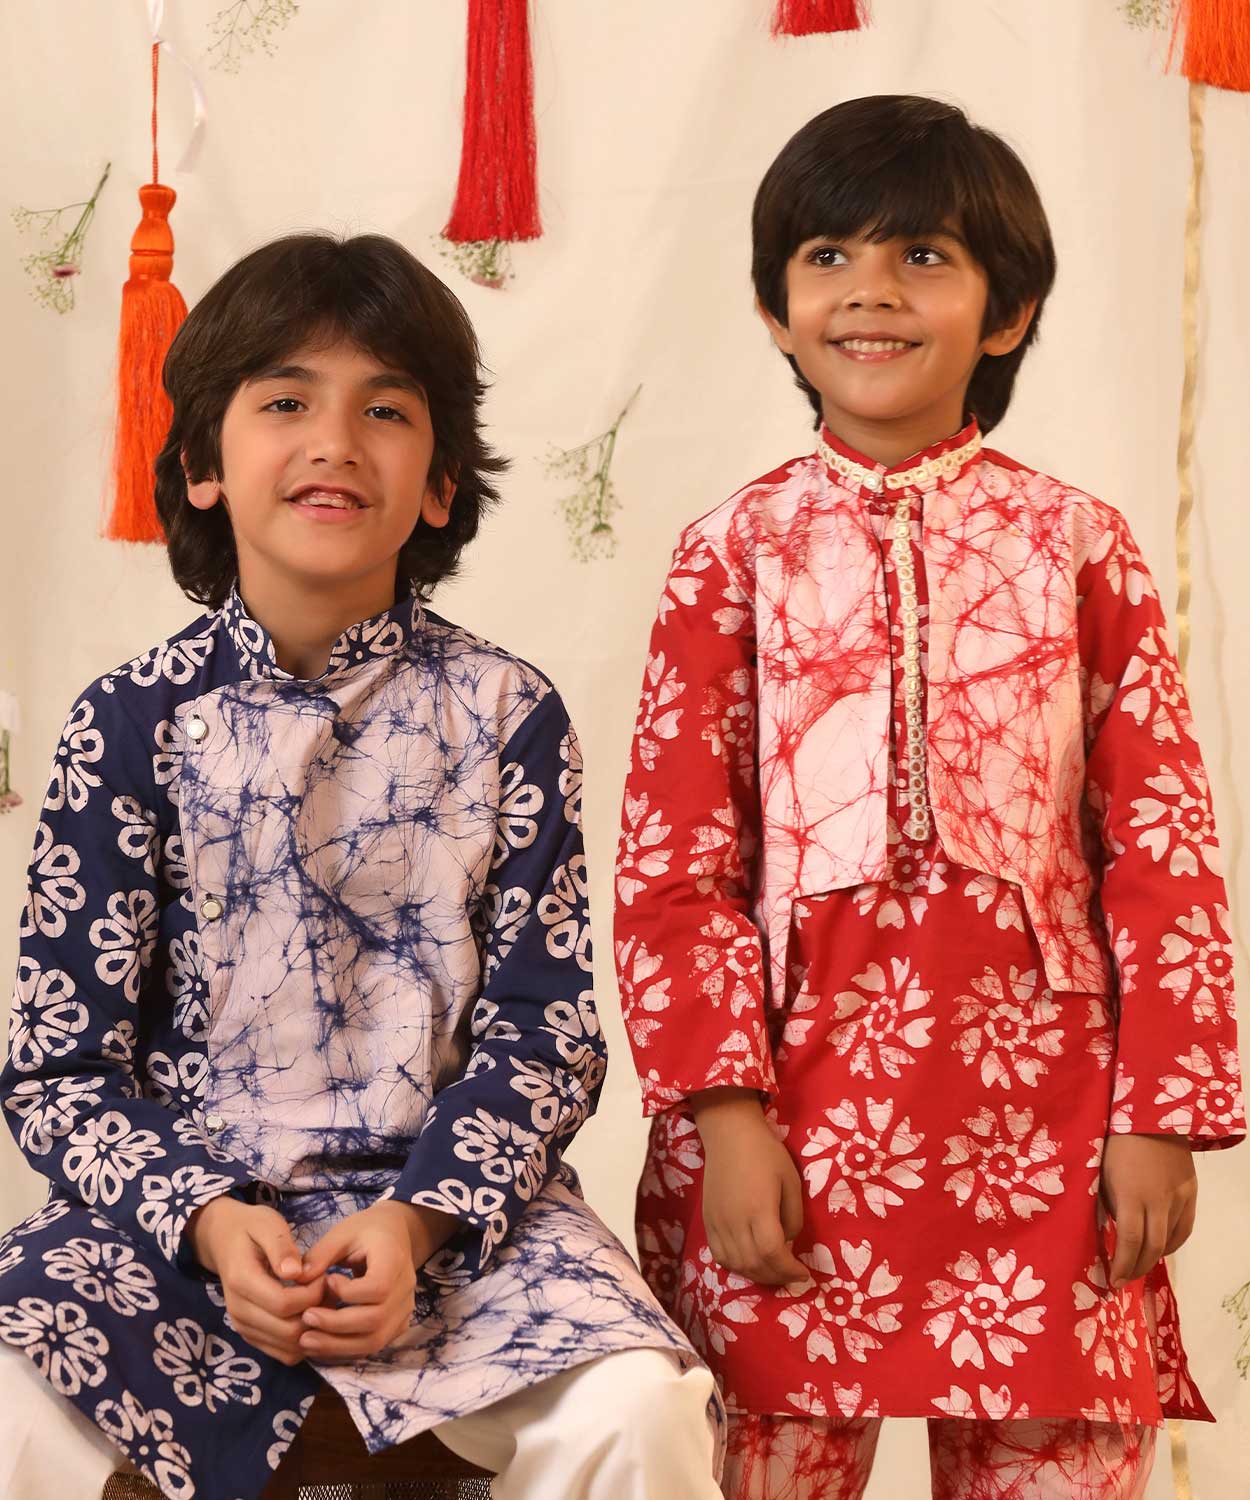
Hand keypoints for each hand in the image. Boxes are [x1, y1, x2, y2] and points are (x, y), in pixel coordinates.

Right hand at [185, 1196, 324, 1366]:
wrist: (225, 1241)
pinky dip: (303, 1340)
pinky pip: (284, 1354)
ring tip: (322, 1300)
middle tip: (329, 1289)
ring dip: (313, 1329)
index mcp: (242, 1282)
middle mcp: (239, 1311)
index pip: (284, 1304)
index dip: (312, 1294)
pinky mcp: (252, 1336)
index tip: (324, 1275)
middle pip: (288, 1331)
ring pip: (288, 1348)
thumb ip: (281, 1247)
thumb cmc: (251, 1228)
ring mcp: (244, 1327)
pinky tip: (311, 1314)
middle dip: (317, 1313)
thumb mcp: (268, 1224)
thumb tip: (295, 1272)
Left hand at [296, 1201, 457, 1361]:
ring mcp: (405, 1309)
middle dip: (336, 1326)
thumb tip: (297, 1279)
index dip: (349, 1293)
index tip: (326, 1282)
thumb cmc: (365, 1231)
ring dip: (338, 1345)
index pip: (378, 1288)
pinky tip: (323, 1344)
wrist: (394, 1234)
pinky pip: (374, 1345)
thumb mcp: (342, 1232)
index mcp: (394, 1259)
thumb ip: (320, 1254)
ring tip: (307, 1341)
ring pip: (375, 1340)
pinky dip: (347, 1349)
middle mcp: (406, 1287)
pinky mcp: (398, 1323)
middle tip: (305, 1319)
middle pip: (375, 1319)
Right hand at [691, 1089, 807, 1286]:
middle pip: (754, 1265)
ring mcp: (718, 1223)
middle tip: (791, 1275)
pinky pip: (719, 1255)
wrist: (730, 1134)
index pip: (773, 1254)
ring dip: (757, 1275)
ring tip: (773, 1271)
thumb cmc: (765, 1152)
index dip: (789, 1270)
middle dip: (777, 1277)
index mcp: (759, 1209)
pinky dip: (736, 1266)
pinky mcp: (708, 1220)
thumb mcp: (791, 1180)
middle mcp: (735, 1221)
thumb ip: (793, 1216)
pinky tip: (749, 1262)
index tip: (804, 1274)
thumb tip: (787, 1241)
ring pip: (735, 1264)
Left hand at [1100, 1133, 1196, 1287]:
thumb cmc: (1114, 1141)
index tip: (1112, 1280)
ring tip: (1138, 1265)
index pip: (1130, 1241)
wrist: (1150, 1114)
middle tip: (1124, 1278)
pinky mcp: (1191, 1191)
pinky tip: (1159, 1248)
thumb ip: (1108, 1204)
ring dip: (1154, 1257)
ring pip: (1171, 1240)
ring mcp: (1180, 1196)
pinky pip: (1185, 1227)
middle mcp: (1160, 1200)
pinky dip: (1172, 1243)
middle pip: (1153, 1247)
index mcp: (1132, 1194)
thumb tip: (1110, 1232)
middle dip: (1137, 1267)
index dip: (1122, 1265)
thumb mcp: (1101, 1173)